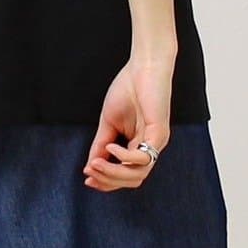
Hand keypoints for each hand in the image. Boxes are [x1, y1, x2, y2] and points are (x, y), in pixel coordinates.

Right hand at [82, 57, 171, 190]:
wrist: (144, 65)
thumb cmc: (129, 89)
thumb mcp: (108, 122)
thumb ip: (101, 145)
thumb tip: (91, 167)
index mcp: (140, 145)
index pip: (127, 175)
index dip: (107, 181)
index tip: (87, 178)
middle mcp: (151, 147)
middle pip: (133, 180)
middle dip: (108, 181)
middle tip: (90, 174)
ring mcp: (157, 141)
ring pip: (138, 174)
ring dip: (113, 173)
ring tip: (96, 164)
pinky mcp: (159, 132)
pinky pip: (143, 157)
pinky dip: (124, 156)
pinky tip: (111, 147)